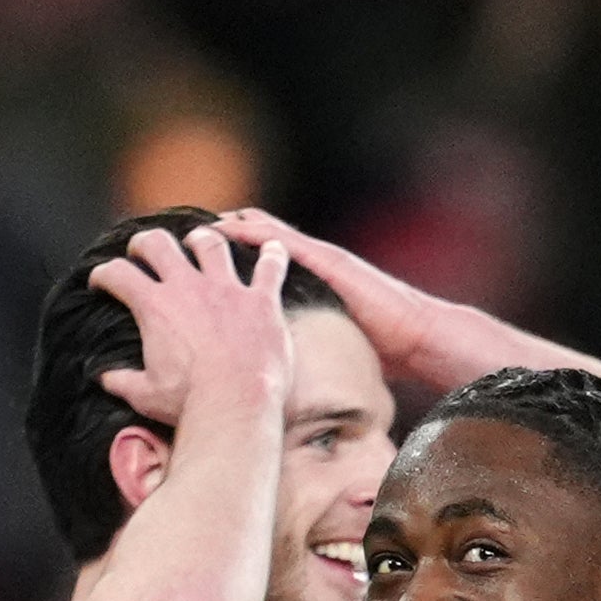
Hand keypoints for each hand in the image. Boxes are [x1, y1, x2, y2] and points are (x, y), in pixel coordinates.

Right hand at [88, 228, 293, 426]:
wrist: (236, 404)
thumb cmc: (191, 402)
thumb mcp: (146, 395)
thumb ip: (123, 382)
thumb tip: (105, 379)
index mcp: (155, 307)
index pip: (118, 274)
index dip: (104, 273)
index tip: (101, 280)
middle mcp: (188, 288)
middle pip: (159, 244)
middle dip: (146, 242)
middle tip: (144, 250)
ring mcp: (227, 290)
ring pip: (211, 244)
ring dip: (202, 238)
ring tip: (199, 240)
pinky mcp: (261, 301)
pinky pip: (271, 266)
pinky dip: (273, 255)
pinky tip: (273, 247)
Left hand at [215, 210, 439, 378]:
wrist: (415, 338)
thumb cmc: (380, 348)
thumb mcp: (326, 347)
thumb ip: (301, 348)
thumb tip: (275, 376)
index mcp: (307, 285)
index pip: (261, 262)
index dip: (229, 257)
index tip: (194, 260)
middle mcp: (310, 265)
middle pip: (256, 241)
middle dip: (222, 237)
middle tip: (184, 237)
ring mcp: (319, 259)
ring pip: (265, 233)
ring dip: (231, 227)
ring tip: (197, 225)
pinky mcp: (328, 261)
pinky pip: (284, 240)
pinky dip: (255, 231)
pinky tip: (230, 226)